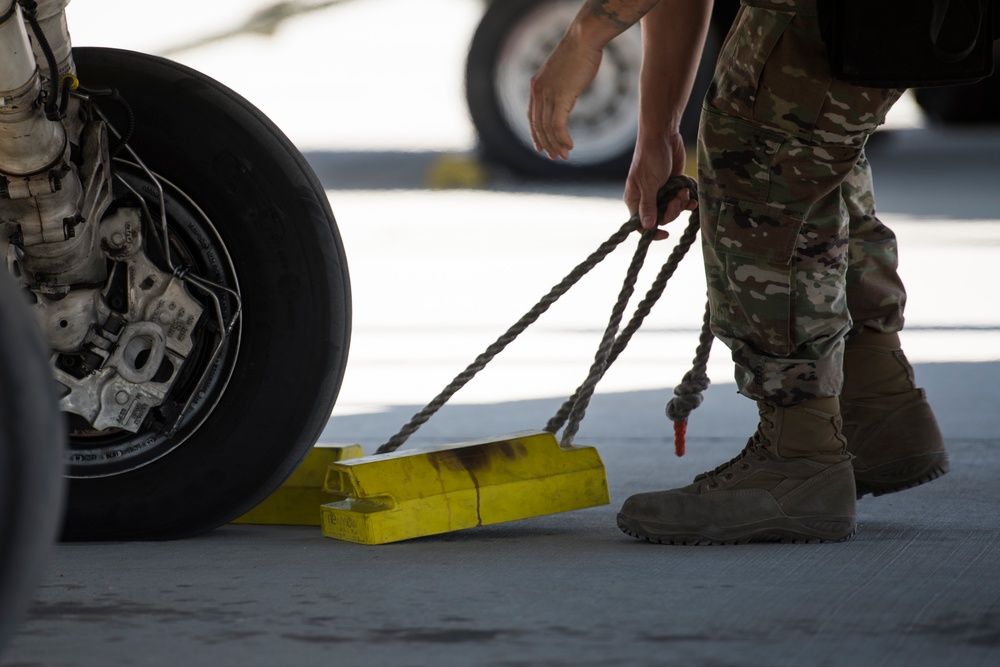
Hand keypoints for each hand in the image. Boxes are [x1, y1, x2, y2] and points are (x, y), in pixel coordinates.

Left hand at [528, 34, 602, 159]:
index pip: (531, 117)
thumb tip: (566, 96)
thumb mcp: (563, 73)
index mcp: (536, 86)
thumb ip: (560, 87)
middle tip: (555, 157)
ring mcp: (548, 94)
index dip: (535, 135)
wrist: (583, 39)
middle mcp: (538, 91)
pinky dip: (563, 138)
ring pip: (547, 129)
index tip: (540, 147)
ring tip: (563, 155)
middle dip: (546, 144)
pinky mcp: (560, 97)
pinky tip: (569, 145)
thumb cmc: (579, 53)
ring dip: (555, 145)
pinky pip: (558, 125)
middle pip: (538, 126)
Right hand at [624, 128, 696, 239]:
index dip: (652, 232)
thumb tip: (646, 227)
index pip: (640, 224)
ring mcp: (662, 192)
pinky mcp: (674, 185)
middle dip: (672, 211)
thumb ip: (648, 206)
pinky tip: (692, 195)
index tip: (665, 234)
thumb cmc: (650, 157)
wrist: (663, 135)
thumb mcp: (648, 184)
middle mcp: (648, 198)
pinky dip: (688, 199)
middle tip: (678, 198)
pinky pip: (682, 200)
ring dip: (681, 204)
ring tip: (685, 191)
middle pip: (661, 218)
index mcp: (635, 200)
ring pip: (673, 209)